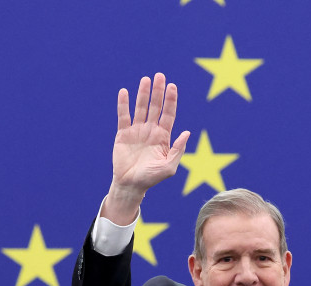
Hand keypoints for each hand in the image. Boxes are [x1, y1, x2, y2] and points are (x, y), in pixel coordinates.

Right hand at [109, 72, 190, 206]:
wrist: (131, 185)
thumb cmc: (152, 178)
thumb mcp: (169, 167)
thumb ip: (178, 150)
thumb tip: (187, 132)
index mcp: (163, 136)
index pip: (168, 114)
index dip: (170, 100)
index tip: (172, 86)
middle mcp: (151, 130)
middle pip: (155, 106)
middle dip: (158, 92)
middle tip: (159, 76)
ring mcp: (136, 131)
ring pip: (140, 108)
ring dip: (143, 94)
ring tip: (145, 79)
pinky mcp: (123, 134)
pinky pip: (123, 116)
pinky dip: (123, 104)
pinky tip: (124, 92)